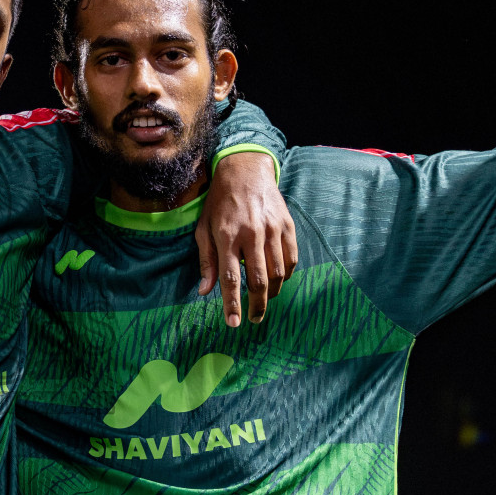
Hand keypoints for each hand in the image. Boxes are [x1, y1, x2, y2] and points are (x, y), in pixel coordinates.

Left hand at [196, 151, 297, 324]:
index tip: (234, 323)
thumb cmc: (219, 202)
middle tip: (253, 319)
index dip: (232, 304)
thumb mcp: (203, 228)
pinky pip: (291, 259)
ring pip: (278, 273)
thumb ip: (206, 261)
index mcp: (227, 236)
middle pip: (259, 281)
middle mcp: (251, 234)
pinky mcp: (287, 226)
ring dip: (272, 292)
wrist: (245, 170)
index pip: (230, 278)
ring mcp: (272, 230)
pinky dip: (286, 275)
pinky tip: (278, 280)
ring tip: (263, 300)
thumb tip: (205, 292)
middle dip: (257, 305)